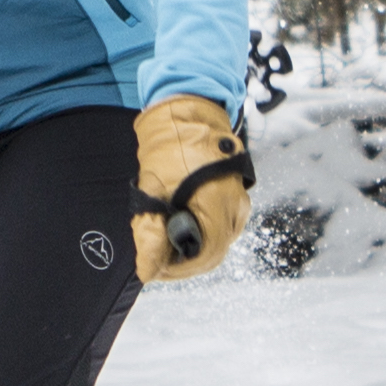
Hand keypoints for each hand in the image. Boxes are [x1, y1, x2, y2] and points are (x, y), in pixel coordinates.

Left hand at [131, 95, 249, 282]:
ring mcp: (238, 203)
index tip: (155, 269)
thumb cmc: (172, 147)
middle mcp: (235, 208)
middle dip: (183, 264)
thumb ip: (151, 233)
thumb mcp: (153, 190)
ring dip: (192, 252)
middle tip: (156, 263)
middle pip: (213, 254)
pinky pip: (220, 229)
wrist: (189, 116)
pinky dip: (200, 237)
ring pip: (217, 244)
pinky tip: (179, 230)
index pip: (205, 255)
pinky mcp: (234, 200)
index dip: (178, 270)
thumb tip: (147, 270)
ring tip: (164, 246)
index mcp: (218, 204)